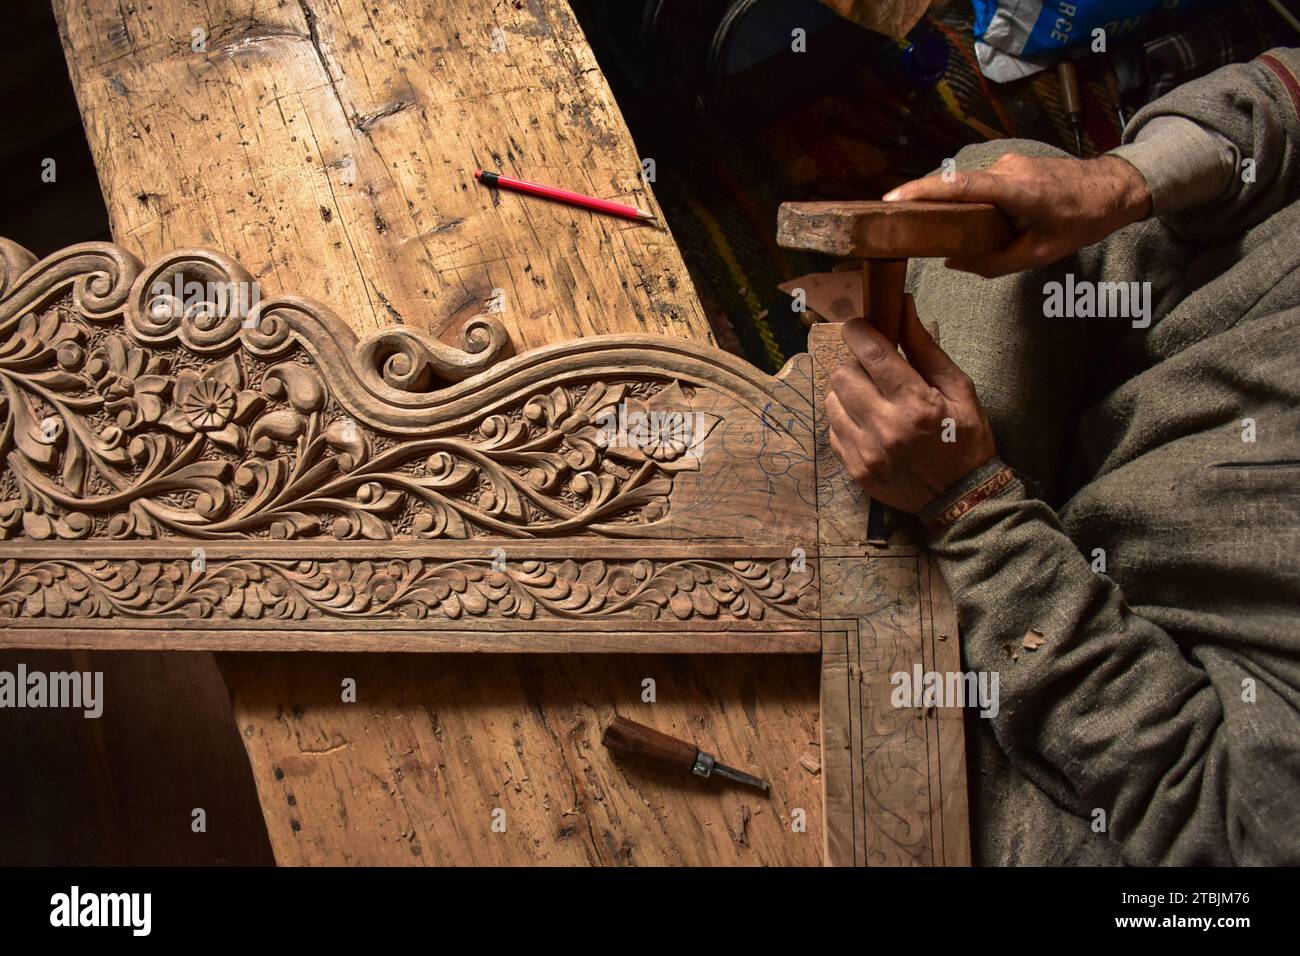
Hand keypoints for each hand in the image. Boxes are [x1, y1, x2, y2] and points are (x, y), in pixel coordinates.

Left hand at [826, 297, 995, 512]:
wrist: (962, 499)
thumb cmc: (966, 439)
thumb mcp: (958, 389)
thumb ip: (926, 348)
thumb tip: (903, 306)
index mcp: (915, 404)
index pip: (870, 354)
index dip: (858, 332)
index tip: (858, 326)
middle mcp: (885, 427)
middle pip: (842, 375)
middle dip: (855, 364)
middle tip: (874, 371)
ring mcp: (865, 452)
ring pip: (832, 401)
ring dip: (848, 393)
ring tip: (872, 399)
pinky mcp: (854, 469)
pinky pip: (833, 430)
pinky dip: (846, 420)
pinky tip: (869, 424)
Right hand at [882, 153, 1151, 276]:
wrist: (1115, 188)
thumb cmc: (1082, 221)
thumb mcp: (1039, 254)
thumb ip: (994, 262)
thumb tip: (952, 261)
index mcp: (1015, 190)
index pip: (959, 186)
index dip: (923, 191)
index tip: (892, 199)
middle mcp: (1007, 169)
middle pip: (956, 186)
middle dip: (926, 201)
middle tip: (898, 221)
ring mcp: (1010, 164)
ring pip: (969, 186)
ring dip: (953, 205)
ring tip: (934, 228)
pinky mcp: (1013, 166)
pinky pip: (982, 184)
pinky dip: (969, 200)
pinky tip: (966, 220)